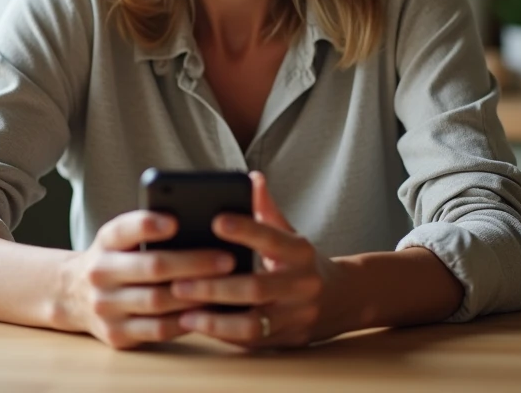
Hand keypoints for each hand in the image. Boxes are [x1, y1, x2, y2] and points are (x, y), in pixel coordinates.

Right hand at [62, 210, 235, 349]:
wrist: (74, 294)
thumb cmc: (118, 258)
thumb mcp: (122, 238)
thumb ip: (149, 229)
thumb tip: (202, 224)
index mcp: (105, 242)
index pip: (124, 229)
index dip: (148, 225)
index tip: (176, 221)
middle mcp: (100, 273)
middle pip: (152, 267)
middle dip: (193, 263)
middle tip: (227, 259)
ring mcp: (106, 307)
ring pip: (157, 301)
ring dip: (196, 295)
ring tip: (226, 286)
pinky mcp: (116, 335)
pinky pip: (157, 329)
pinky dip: (185, 321)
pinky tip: (209, 311)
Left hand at [170, 171, 343, 348]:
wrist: (342, 299)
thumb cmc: (303, 261)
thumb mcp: (291, 233)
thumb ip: (267, 210)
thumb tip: (252, 178)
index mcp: (301, 253)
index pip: (272, 238)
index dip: (245, 230)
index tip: (215, 221)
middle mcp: (302, 286)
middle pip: (256, 288)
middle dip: (214, 286)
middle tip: (178, 280)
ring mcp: (296, 318)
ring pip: (252, 323)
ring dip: (214, 319)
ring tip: (183, 310)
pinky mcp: (286, 341)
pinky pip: (250, 341)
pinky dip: (221, 333)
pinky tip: (196, 324)